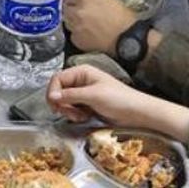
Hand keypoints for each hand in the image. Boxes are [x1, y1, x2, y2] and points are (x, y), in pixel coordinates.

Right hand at [46, 66, 188, 138]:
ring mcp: (84, 93)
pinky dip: (75, 115)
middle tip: (70, 114)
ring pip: (65, 102)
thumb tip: (51, 96)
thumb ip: (70, 95)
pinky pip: (73, 109)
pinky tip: (84, 117)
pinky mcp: (87, 104)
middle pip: (59, 91)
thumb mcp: (93, 96)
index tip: (54, 105)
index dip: (53, 92)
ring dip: (69, 111)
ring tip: (81, 117)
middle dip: (62, 104)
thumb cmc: (119, 100)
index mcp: (82, 72)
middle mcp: (81, 80)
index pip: (57, 79)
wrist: (137, 113)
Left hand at [62, 0, 138, 54]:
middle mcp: (77, 13)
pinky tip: (89, 32)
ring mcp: (76, 28)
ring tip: (88, 22)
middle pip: (64, 8)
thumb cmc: (121, 17)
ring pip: (67, 21)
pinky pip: (72, 34)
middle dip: (71, 8)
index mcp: (84, 0)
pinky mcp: (77, 40)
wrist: (127, 38)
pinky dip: (77, 33)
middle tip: (83, 10)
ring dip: (73, 20)